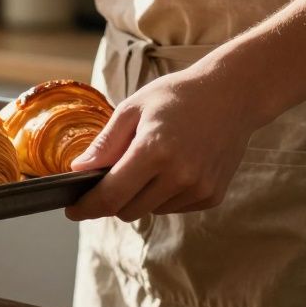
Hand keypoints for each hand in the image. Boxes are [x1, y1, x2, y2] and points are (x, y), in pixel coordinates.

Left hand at [65, 61, 266, 221]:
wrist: (233, 96)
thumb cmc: (177, 96)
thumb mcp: (132, 109)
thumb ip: (105, 144)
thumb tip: (78, 171)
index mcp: (154, 151)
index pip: (111, 196)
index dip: (87, 207)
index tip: (72, 210)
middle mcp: (179, 175)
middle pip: (127, 210)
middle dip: (111, 199)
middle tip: (109, 177)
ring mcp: (199, 188)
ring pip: (149, 210)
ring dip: (139, 196)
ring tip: (151, 161)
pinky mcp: (212, 196)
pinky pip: (173, 207)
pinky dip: (163, 195)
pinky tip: (173, 167)